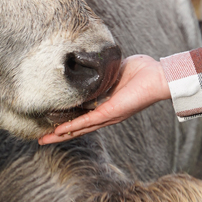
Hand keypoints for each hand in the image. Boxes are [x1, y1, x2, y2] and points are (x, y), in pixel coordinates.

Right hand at [39, 54, 169, 143]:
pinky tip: (59, 132)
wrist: (159, 77)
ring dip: (62, 135)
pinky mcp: (111, 112)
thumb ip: (104, 69)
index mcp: (108, 104)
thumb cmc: (145, 71)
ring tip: (44, 140)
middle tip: (42, 139)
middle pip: (79, 128)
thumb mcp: (117, 68)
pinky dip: (74, 127)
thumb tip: (92, 61)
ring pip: (80, 128)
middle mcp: (107, 114)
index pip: (85, 115)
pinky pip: (88, 121)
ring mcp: (109, 115)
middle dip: (60, 134)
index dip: (69, 120)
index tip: (53, 123)